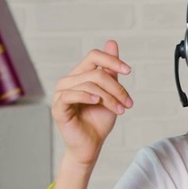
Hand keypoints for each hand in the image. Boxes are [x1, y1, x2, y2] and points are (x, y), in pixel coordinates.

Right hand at [52, 40, 131, 166]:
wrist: (91, 145)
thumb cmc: (99, 120)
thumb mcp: (110, 93)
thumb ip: (110, 70)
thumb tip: (111, 42)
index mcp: (79, 75)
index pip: (94, 56)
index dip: (112, 60)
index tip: (128, 70)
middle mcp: (68, 81)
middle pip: (95, 72)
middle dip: (116, 87)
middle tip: (128, 102)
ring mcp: (61, 94)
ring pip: (88, 84)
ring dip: (109, 97)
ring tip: (120, 109)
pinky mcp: (59, 108)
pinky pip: (72, 95)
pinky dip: (87, 96)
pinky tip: (97, 101)